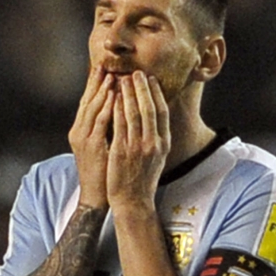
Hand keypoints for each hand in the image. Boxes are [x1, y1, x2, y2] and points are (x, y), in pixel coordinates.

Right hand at [68, 66, 114, 209]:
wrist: (96, 196)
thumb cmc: (103, 173)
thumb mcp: (103, 147)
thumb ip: (106, 129)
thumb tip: (117, 112)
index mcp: (81, 131)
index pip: (88, 102)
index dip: (95, 85)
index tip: (104, 69)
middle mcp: (79, 132)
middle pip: (87, 101)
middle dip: (96, 82)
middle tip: (105, 64)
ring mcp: (84, 139)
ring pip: (92, 108)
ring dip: (102, 91)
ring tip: (111, 75)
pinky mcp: (92, 146)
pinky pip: (100, 123)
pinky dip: (106, 107)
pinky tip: (114, 96)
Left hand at [107, 71, 170, 213]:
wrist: (133, 202)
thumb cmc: (143, 180)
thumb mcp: (157, 158)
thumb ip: (157, 139)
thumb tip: (156, 119)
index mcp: (163, 144)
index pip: (162, 112)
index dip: (156, 93)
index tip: (150, 79)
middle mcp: (153, 143)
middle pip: (148, 108)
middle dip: (142, 88)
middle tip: (136, 72)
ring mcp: (137, 147)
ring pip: (133, 113)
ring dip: (128, 93)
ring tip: (122, 79)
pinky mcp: (121, 151)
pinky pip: (119, 124)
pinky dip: (116, 108)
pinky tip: (112, 97)